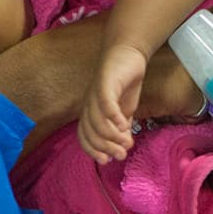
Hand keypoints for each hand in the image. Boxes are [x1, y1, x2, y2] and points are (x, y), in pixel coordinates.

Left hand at [81, 43, 148, 162]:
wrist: (128, 53)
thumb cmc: (124, 82)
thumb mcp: (125, 110)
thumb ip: (123, 127)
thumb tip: (123, 146)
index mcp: (91, 112)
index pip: (84, 137)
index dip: (93, 151)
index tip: (108, 161)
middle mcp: (89, 105)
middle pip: (90, 132)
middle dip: (105, 147)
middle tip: (121, 154)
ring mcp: (95, 94)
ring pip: (97, 122)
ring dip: (112, 136)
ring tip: (127, 143)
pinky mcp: (105, 84)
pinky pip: (106, 105)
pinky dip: (114, 118)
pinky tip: (126, 125)